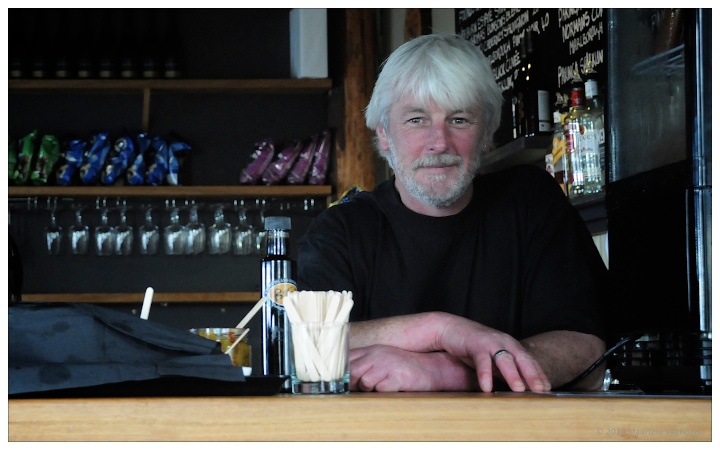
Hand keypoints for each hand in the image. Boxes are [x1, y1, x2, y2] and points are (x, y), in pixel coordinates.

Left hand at [349, 345, 478, 391]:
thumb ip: (363, 365)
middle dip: (355, 385)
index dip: (343, 375)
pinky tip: (393, 388)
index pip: (347, 359)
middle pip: (353, 372)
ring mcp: (387, 365)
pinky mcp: (397, 377)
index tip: (343, 385)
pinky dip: (384, 393)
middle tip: (365, 389)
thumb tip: (345, 381)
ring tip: (383, 387)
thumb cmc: (403, 368)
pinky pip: (380, 390)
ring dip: (370, 390)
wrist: (431, 369)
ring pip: (364, 382)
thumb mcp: (382, 360)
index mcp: (372, 350)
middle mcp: (377, 355)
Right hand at [435, 314, 551, 392]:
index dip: (539, 374)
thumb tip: (518, 389)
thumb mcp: (494, 358)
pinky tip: (487, 387)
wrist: (451, 328)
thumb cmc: (474, 346)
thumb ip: (505, 370)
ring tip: (519, 389)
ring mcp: (490, 343)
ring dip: (513, 375)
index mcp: (511, 345)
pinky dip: (485, 374)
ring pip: (504, 359)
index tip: (548, 389)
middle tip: (542, 390)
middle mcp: (504, 342)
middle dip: (533, 375)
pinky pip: (482, 361)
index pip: (529, 361)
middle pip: (522, 359)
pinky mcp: (475, 345)